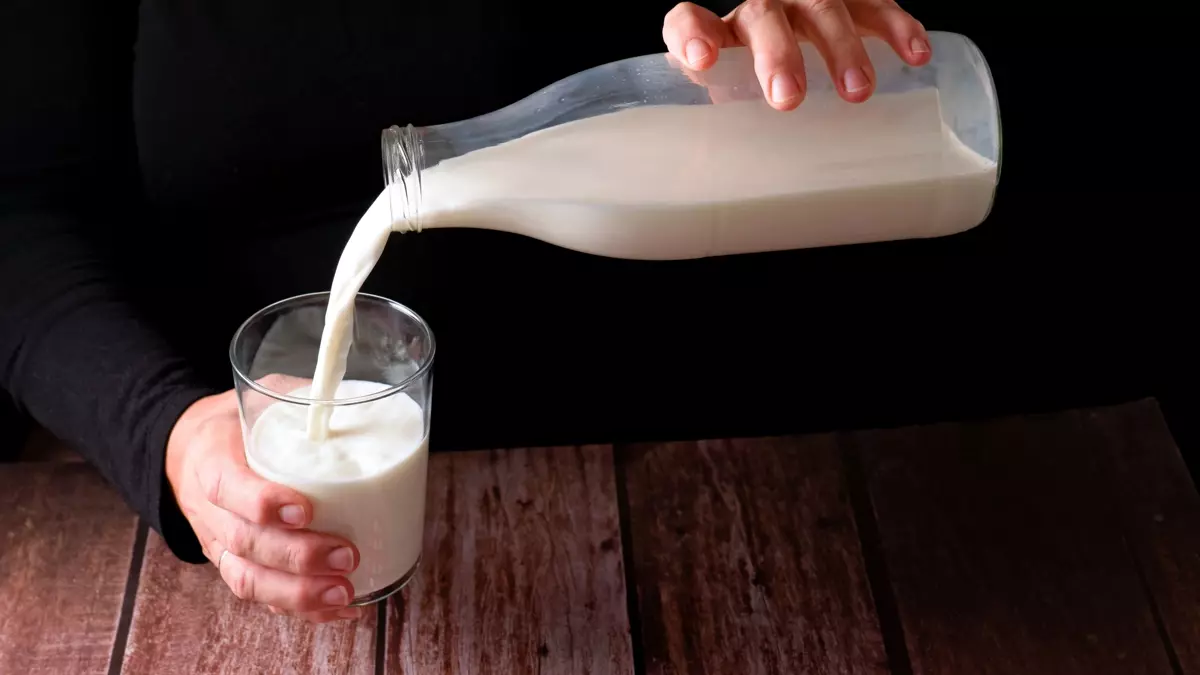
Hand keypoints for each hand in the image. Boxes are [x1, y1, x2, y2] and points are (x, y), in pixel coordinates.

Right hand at [165, 375, 363, 622]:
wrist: (193, 453)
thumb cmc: (239, 424)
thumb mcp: (260, 398)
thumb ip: (300, 397)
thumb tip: (351, 396)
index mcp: (212, 460)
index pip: (228, 487)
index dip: (262, 503)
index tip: (304, 508)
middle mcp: (210, 511)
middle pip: (245, 543)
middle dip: (298, 556)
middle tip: (346, 555)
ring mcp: (221, 545)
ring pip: (249, 580)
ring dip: (299, 594)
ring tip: (347, 592)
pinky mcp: (239, 566)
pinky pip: (263, 596)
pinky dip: (302, 610)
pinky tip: (341, 609)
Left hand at [663, 0, 930, 109]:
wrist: (793, 52)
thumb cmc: (760, 88)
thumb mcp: (736, 108)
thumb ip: (725, 135)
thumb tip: (712, 194)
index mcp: (721, 36)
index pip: (687, 20)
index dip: (690, 35)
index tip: (701, 59)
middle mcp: (761, 10)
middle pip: (764, 17)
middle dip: (778, 55)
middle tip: (788, 98)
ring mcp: (808, 1)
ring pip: (825, 8)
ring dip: (842, 48)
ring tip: (857, 92)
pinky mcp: (855, 3)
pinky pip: (878, 7)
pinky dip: (898, 28)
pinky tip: (914, 55)